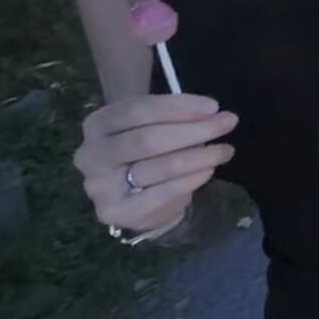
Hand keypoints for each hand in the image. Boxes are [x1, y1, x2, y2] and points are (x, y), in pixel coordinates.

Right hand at [73, 93, 236, 233]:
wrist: (130, 195)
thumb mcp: (149, 125)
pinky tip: (208, 170)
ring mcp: (100, 187)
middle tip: (227, 123)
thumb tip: (211, 112)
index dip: (177, 107)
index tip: (213, 106)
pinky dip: (190, 180)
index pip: (137, 110)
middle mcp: (91, 155)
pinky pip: (162, 194)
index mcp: (97, 125)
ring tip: (224, 150)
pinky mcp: (117, 212)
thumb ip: (172, 116)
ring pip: (158, 167)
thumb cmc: (143, 150)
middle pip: (147, 139)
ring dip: (199, 156)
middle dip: (193, 130)